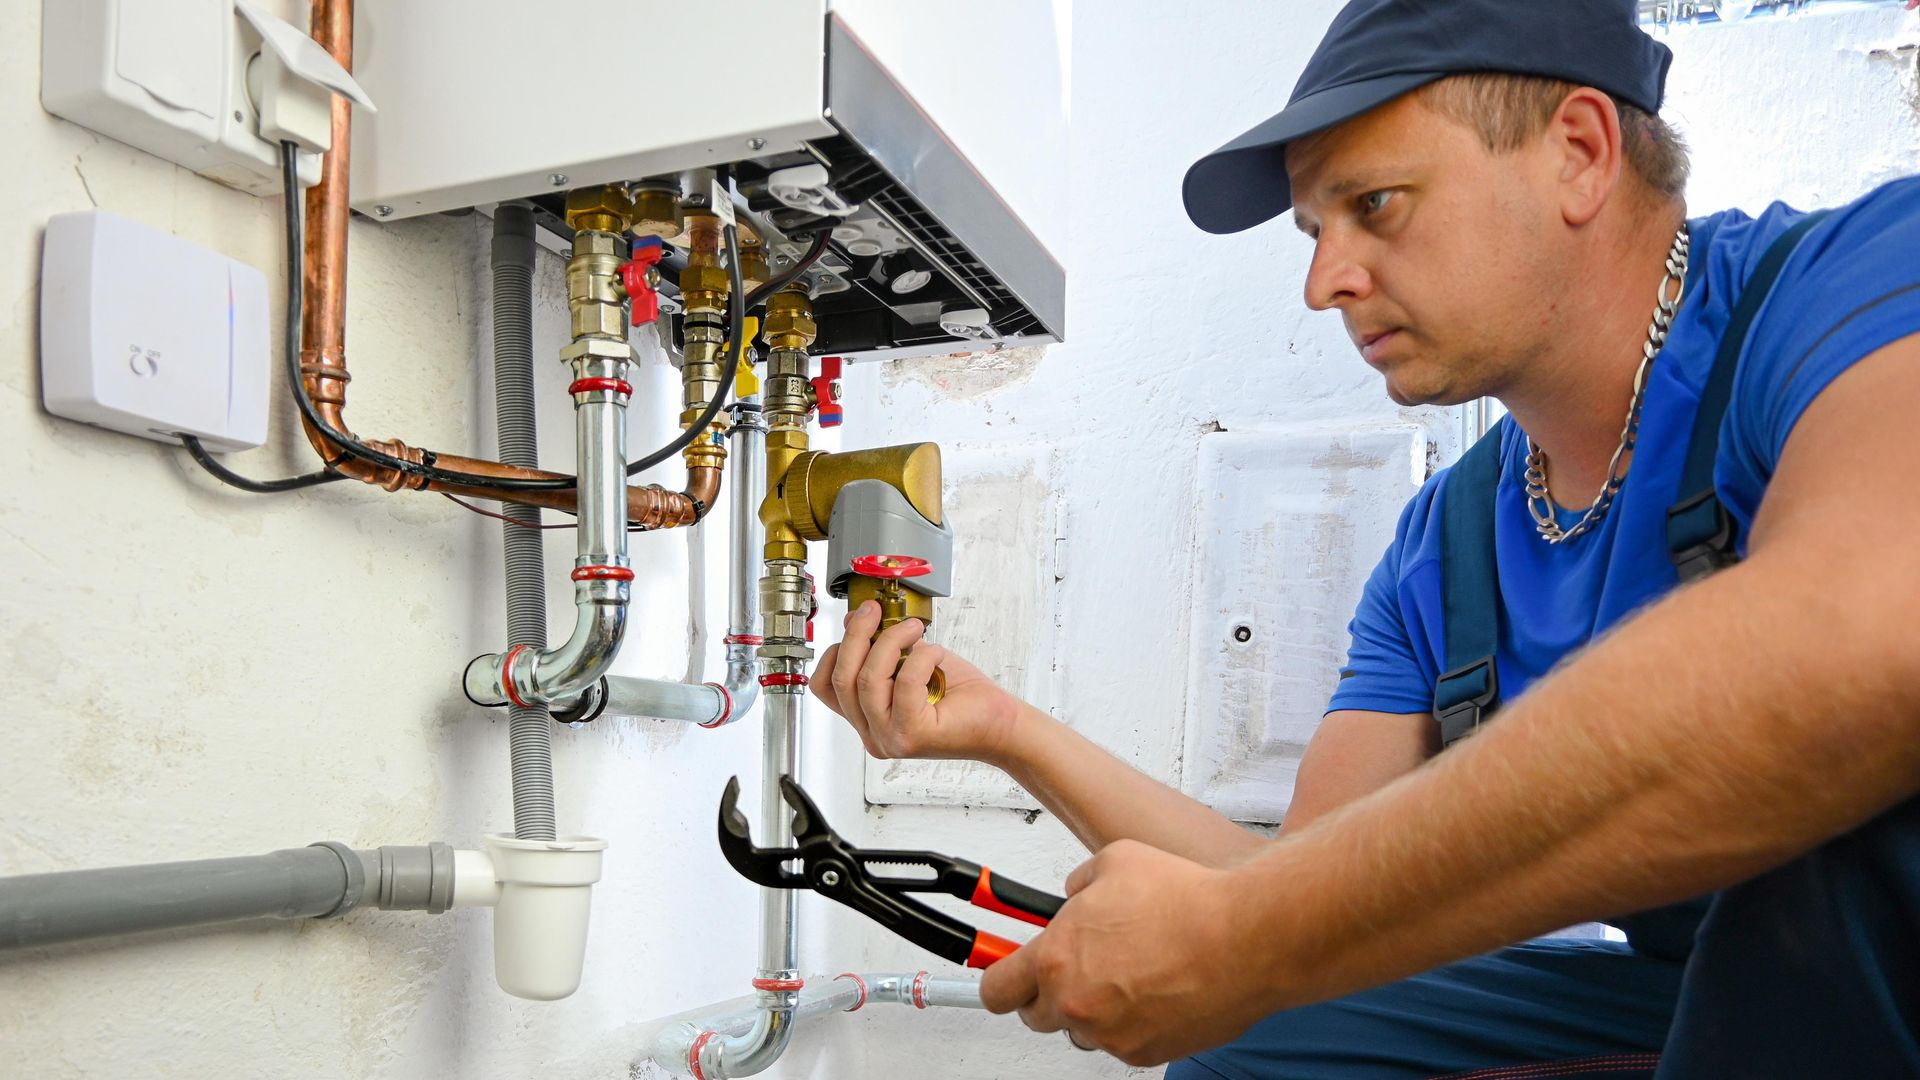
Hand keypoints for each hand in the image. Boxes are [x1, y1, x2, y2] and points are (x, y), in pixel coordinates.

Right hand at [812, 600, 1024, 763]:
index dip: (835, 650)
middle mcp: (873, 733)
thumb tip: (856, 620)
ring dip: (889, 641)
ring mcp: (890, 738)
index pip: (825, 687)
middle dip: (857, 635)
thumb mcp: (912, 662)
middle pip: (842, 678)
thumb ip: (882, 647)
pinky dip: (920, 658)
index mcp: (868, 719)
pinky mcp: (913, 735)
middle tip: (876, 610)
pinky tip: (935, 653)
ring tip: (913, 628)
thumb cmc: (962, 698)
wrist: (1000, 725)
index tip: (857, 621)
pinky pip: (904, 684)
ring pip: (868, 680)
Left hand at [978, 840, 1273, 1066]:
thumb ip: (1077, 885)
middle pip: (1035, 1015)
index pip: (996, 988)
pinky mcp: (1144, 1053)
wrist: (1246, 938)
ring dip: (1091, 1008)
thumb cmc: (1188, 900)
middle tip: (1077, 966)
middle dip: (1049, 990)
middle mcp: (1076, 1003)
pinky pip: (1120, 1041)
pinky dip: (1130, 1022)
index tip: (1002, 971)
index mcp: (1056, 958)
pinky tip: (1155, 989)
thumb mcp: (1113, 862)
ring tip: (1128, 974)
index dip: (998, 977)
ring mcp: (1110, 1034)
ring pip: (1080, 1030)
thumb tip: (1073, 896)